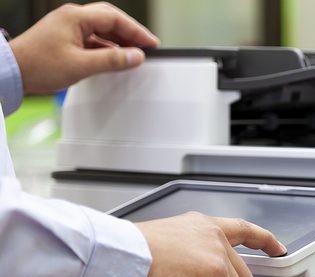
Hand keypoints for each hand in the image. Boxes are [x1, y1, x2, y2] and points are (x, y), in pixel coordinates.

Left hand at [9, 2, 158, 94]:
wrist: (12, 71)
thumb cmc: (37, 65)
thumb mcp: (81, 65)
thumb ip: (112, 60)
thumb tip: (135, 56)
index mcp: (75, 17)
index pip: (115, 18)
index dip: (137, 31)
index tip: (151, 44)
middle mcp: (71, 17)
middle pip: (109, 19)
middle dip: (130, 32)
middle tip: (146, 46)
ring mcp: (67, 27)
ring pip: (101, 29)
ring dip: (118, 40)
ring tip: (133, 54)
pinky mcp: (64, 37)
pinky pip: (92, 38)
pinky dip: (106, 46)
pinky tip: (113, 57)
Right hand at [135, 212, 285, 276]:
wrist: (117, 259)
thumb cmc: (128, 258)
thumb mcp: (168, 254)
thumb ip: (193, 268)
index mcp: (201, 225)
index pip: (243, 229)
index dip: (265, 240)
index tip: (278, 249)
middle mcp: (213, 236)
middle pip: (242, 276)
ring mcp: (218, 255)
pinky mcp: (216, 276)